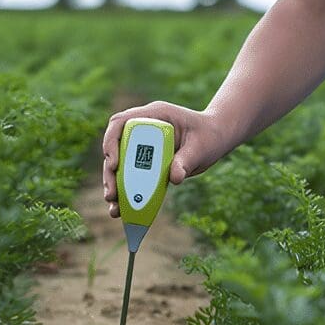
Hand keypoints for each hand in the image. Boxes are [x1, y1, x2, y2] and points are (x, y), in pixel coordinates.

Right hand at [101, 101, 235, 218]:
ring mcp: (142, 144)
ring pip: (119, 163)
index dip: (111, 142)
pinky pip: (131, 174)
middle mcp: (143, 128)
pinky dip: (126, 191)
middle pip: (115, 147)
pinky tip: (122, 209)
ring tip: (114, 207)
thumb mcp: (201, 148)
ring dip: (114, 185)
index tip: (114, 164)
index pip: (121, 123)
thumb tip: (175, 178)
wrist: (215, 137)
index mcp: (153, 115)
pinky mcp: (146, 159)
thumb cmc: (209, 136)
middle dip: (110, 172)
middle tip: (111, 194)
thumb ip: (186, 160)